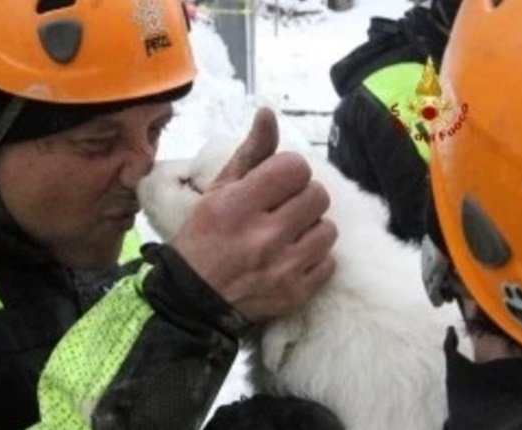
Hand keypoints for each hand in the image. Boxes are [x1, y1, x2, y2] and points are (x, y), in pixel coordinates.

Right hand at [171, 108, 336, 321]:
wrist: (192, 299)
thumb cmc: (204, 238)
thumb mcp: (218, 191)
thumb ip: (250, 153)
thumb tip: (269, 113)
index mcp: (239, 205)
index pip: (296, 167)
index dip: (288, 171)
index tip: (275, 183)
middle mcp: (263, 236)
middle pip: (317, 195)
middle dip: (302, 197)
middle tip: (282, 209)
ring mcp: (282, 268)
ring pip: (328, 229)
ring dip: (311, 227)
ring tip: (288, 234)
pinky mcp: (295, 293)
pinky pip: (328, 262)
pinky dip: (313, 258)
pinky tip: (291, 258)